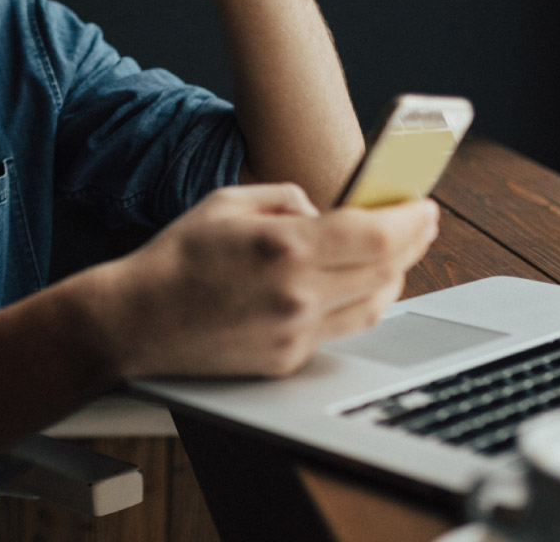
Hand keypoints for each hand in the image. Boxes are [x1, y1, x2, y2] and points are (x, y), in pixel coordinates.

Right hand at [83, 183, 437, 377]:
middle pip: (387, 270)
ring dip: (390, 276)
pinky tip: (349, 286)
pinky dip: (354, 303)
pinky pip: (340, 330)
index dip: (413, 219)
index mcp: (285, 246)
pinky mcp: (286, 360)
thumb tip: (327, 209)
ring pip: (373, 305)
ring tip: (388, 255)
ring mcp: (294, 332)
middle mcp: (297, 293)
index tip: (424, 206)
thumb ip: (287, 199)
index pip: (378, 234)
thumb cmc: (175, 259)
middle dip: (412, 243)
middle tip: (418, 225)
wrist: (135, 321)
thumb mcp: (228, 202)